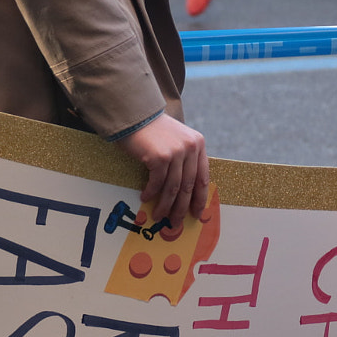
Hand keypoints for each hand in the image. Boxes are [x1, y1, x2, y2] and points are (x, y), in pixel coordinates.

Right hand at [117, 113, 210, 228]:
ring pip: (173, 188)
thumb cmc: (152, 130)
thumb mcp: (176, 139)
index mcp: (198, 144)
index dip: (200, 198)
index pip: (203, 177)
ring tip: (159, 216)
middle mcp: (190, 148)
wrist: (134, 114)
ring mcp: (176, 152)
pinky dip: (151, 193)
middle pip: (188, 186)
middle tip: (176, 222)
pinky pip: (157, 183)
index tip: (197, 213)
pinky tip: (145, 198)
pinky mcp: (160, 157)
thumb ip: (184, 158)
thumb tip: (184, 191)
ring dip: (165, 205)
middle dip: (182, 208)